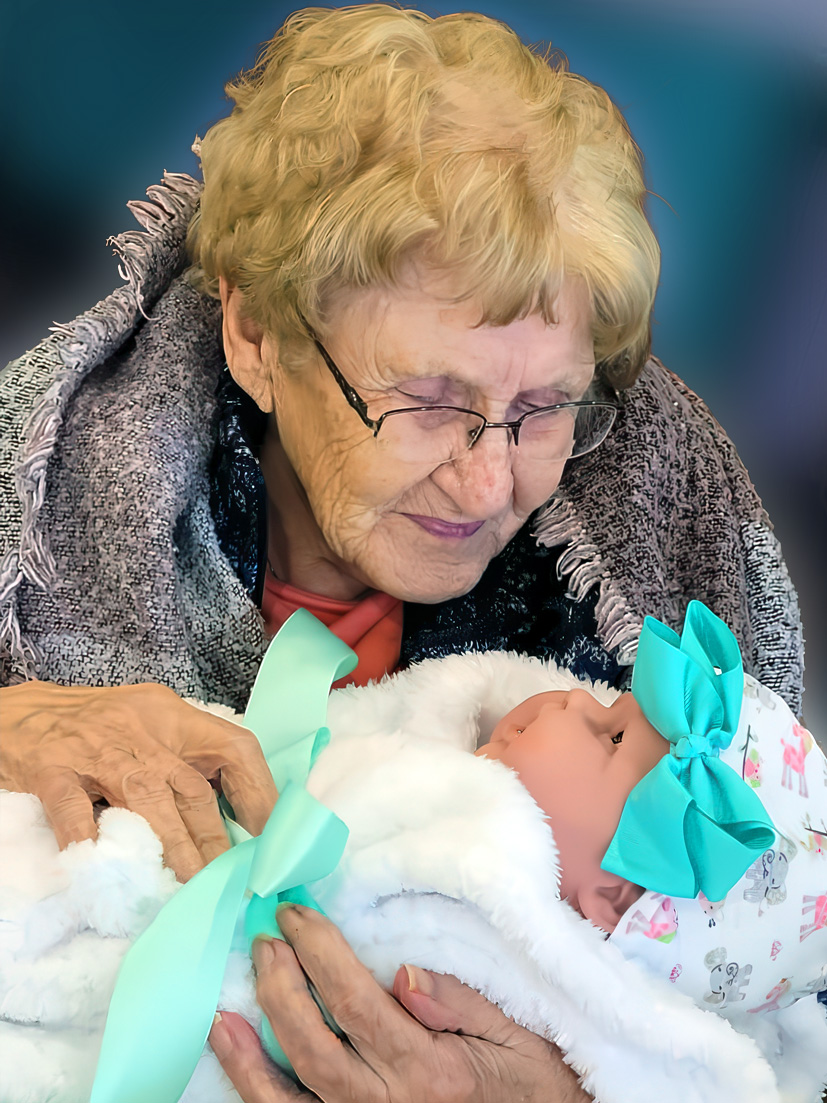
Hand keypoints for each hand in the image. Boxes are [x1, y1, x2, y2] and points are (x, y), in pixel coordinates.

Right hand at [0, 679, 276, 879]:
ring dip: (174, 845)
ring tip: (192, 885)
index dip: (258, 793)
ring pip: (146, 798)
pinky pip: (72, 807)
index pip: (234, 747)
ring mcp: (96, 749)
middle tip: (234, 881)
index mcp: (172, 717)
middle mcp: (142, 729)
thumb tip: (237, 815)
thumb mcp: (149, 726)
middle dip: (216, 839)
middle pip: (191, 787)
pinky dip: (86, 837)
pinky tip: (101, 865)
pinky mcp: (52, 769)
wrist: (18, 712)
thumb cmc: (92, 725)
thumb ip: (185, 759)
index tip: (270, 838)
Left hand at [209, 904, 590, 1102]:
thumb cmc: (530, 1080)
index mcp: (429, 1070)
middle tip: (266, 934)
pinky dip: (257, 1089)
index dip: (318, 954)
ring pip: (292, 1094)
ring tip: (228, 1000)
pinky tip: (235, 1049)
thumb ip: (458, 1004)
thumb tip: (403, 973)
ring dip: (253, 1047)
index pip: (355, 1004)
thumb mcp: (512, 1035)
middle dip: (282, 983)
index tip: (296, 914)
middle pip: (315, 1043)